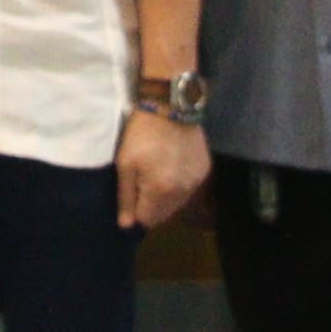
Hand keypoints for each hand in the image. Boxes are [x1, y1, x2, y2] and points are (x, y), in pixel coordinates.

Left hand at [115, 105, 212, 231]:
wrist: (170, 105)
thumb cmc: (141, 134)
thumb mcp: (125, 163)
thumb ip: (126, 197)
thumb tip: (126, 226)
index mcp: (161, 191)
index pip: (147, 220)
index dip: (136, 209)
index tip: (132, 190)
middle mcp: (183, 191)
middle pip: (164, 215)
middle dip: (151, 204)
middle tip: (143, 179)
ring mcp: (197, 181)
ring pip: (177, 203)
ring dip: (166, 195)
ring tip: (158, 170)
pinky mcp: (205, 169)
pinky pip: (189, 188)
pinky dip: (180, 182)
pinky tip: (173, 164)